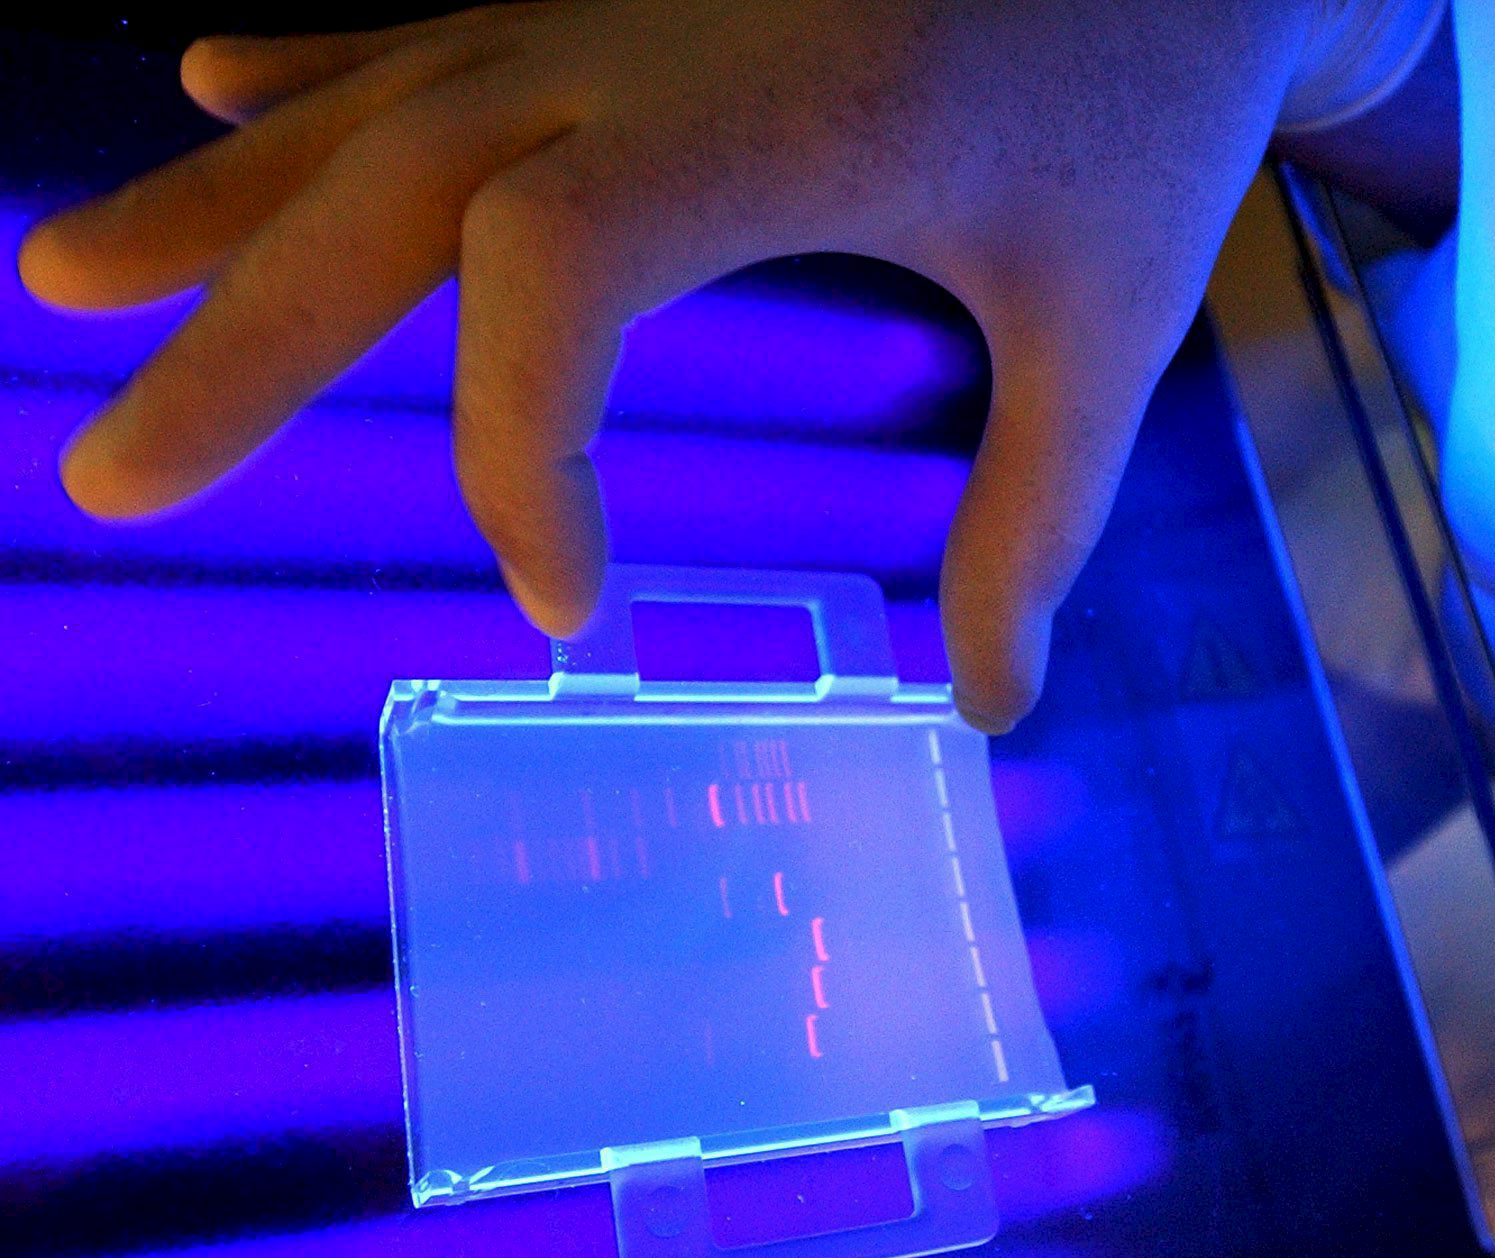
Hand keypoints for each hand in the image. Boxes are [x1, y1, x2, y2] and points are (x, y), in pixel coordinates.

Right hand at [17, 0, 1313, 731]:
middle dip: (242, 336)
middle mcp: (652, 37)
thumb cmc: (1151, 117)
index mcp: (768, 123)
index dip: (517, 454)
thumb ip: (1036, 519)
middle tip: (114, 473)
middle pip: (393, 184)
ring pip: (377, 95)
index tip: (569, 610)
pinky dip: (316, 60)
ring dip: (221, 200)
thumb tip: (992, 714)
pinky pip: (437, 13)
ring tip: (66, 284)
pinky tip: (209, 82)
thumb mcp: (1116, 328)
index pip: (548, 274)